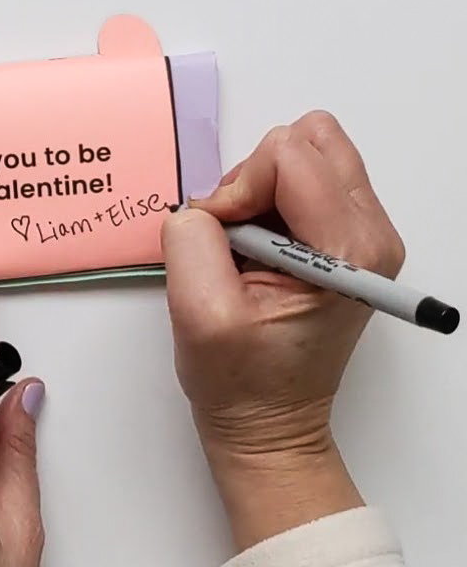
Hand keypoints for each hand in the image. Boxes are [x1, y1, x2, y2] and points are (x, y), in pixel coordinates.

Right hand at [161, 112, 403, 549]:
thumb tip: (204, 203)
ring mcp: (365, 233)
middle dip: (255, 180)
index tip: (222, 240)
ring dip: (261, 191)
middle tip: (236, 241)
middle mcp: (372, 233)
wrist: (269, 425)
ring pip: (306, 153)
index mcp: (349, 251)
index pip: (289, 155)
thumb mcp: (198, 311)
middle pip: (307, 141)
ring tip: (246, 251)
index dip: (238, 188)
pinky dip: (270, 201)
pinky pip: (306, 178)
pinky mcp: (349, 236)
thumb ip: (194, 236)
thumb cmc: (241, 381)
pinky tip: (259, 251)